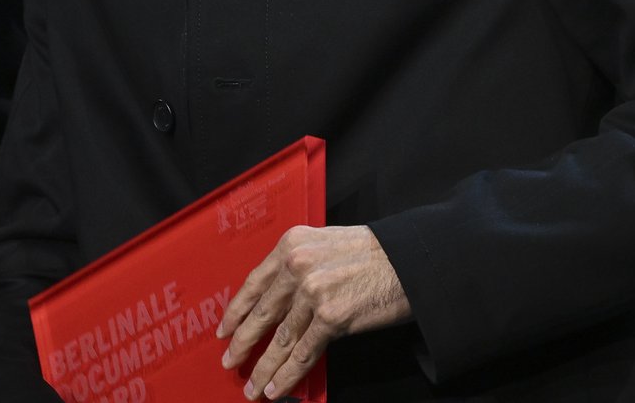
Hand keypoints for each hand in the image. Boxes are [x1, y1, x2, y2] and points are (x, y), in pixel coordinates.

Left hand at [216, 225, 409, 399]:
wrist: (410, 261)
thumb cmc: (372, 254)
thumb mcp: (324, 245)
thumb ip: (298, 265)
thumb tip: (277, 300)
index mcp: (291, 245)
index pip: (254, 283)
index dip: (236, 311)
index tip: (224, 329)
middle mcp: (297, 265)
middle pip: (261, 314)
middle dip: (242, 343)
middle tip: (230, 362)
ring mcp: (313, 292)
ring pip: (280, 339)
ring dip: (264, 368)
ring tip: (252, 387)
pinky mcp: (331, 317)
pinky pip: (303, 353)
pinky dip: (287, 375)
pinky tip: (276, 388)